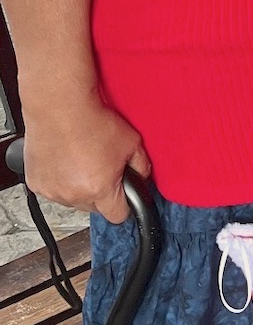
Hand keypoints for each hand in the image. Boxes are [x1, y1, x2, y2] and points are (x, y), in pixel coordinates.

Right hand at [22, 96, 149, 223]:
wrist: (60, 109)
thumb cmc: (92, 122)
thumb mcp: (132, 142)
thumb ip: (141, 165)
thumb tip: (143, 177)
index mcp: (99, 189)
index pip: (118, 215)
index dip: (126, 205)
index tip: (126, 197)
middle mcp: (74, 195)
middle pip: (95, 208)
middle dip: (102, 193)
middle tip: (103, 168)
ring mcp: (53, 191)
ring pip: (73, 200)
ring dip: (79, 187)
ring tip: (83, 160)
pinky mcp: (37, 184)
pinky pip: (54, 189)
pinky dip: (60, 179)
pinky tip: (66, 160)